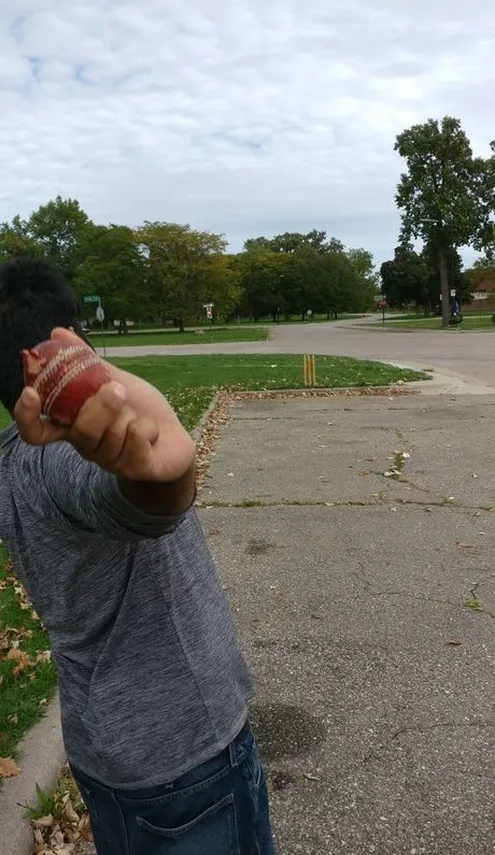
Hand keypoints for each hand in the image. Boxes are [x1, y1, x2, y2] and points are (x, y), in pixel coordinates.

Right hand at [14, 331, 195, 485]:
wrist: (174, 436)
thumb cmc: (138, 409)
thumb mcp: (113, 380)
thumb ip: (86, 362)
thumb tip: (58, 332)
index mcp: (74, 425)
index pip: (36, 431)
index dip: (27, 416)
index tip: (31, 393)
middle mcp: (86, 446)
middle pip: (81, 430)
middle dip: (103, 406)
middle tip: (118, 391)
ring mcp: (109, 462)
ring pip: (113, 434)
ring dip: (132, 416)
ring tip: (138, 416)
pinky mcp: (135, 469)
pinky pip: (136, 441)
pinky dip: (148, 428)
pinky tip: (151, 432)